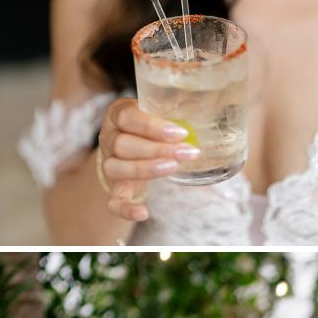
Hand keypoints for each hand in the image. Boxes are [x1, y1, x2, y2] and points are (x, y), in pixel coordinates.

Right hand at [97, 98, 202, 224]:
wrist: (134, 150)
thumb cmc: (153, 129)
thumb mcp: (161, 115)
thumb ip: (177, 111)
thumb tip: (208, 104)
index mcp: (118, 115)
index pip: (127, 118)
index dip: (152, 127)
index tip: (180, 133)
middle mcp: (109, 138)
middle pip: (123, 144)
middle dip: (157, 149)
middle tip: (187, 152)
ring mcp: (109, 164)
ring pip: (117, 168)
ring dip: (147, 169)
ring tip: (173, 168)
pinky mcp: (115, 188)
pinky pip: (113, 201)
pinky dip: (125, 209)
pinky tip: (143, 213)